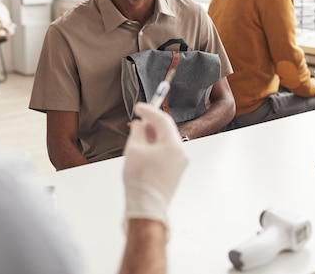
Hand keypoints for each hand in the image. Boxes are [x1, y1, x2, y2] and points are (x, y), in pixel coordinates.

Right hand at [123, 102, 188, 228]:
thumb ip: (139, 131)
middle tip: (138, 119)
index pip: (162, 120)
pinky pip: (166, 153)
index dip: (149, 110)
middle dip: (151, 124)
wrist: (146, 207)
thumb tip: (141, 125)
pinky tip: (143, 150)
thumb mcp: (134, 149)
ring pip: (166, 142)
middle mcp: (180, 154)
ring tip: (137, 137)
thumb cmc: (141, 182)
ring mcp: (179, 164)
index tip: (139, 107)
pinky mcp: (175, 172)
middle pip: (166, 130)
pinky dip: (155, 147)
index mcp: (173, 146)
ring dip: (152, 136)